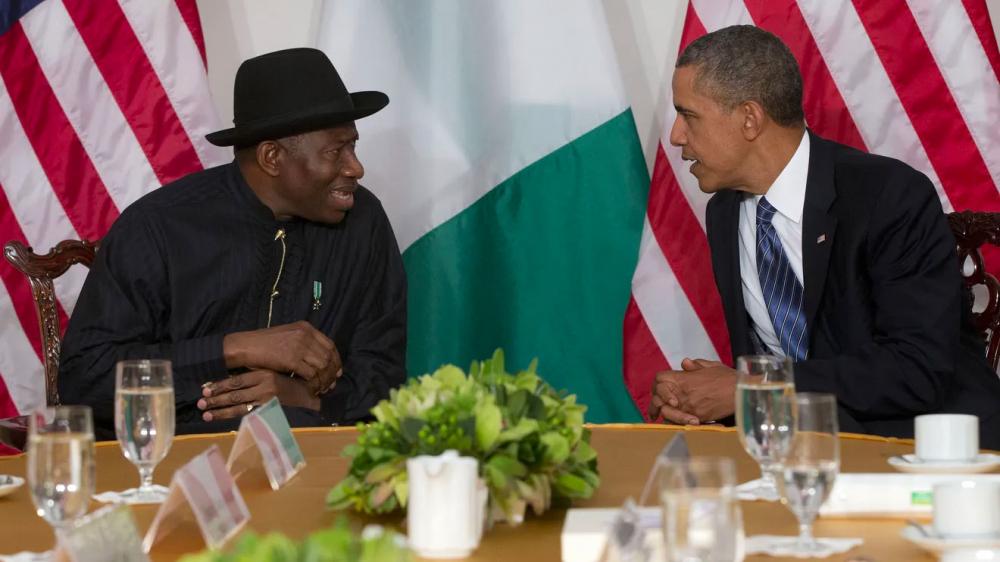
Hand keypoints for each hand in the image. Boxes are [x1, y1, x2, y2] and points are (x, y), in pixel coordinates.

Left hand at [197, 369, 320, 421]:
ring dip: (218, 409)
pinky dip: (229, 415)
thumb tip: (237, 380)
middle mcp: (263, 385)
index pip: (237, 379)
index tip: (205, 387)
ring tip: (204, 412)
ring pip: (237, 404)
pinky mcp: (268, 409)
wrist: (311, 396)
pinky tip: (217, 417)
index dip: (220, 384)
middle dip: (215, 397)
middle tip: (200, 401)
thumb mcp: (275, 374)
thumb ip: (259, 376)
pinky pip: (245, 413)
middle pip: (233, 392)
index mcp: (264, 374)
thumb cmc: (293, 385)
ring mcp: (265, 398)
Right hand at [223, 321, 341, 394]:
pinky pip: (311, 374)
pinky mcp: (292, 360)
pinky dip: (313, 383)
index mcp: (306, 327)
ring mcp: (299, 347)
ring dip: (324, 379)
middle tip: (332, 383)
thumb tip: (319, 358)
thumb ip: (304, 341)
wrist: (246, 346)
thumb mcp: (288, 334)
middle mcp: (305, 335)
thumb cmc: (265, 343)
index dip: (336, 359)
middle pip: (329, 356)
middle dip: (332, 372)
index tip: (337, 370)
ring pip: (322, 366)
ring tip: (323, 388)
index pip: (330, 344)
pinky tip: (312, 388)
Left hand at [649, 359, 737, 423]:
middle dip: (656, 405)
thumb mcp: (711, 366)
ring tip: (664, 419)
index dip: (657, 384)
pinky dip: (678, 424)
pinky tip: (678, 424)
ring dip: (665, 416)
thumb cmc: (728, 378)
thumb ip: (696, 365)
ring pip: (668, 413)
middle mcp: (683, 393)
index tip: (659, 391)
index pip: (660, 379)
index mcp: (684, 378)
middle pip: (659, 399)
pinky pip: (681, 423)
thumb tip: (684, 363)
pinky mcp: (698, 418)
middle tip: (654, 413)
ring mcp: (689, 407)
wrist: (741, 392)